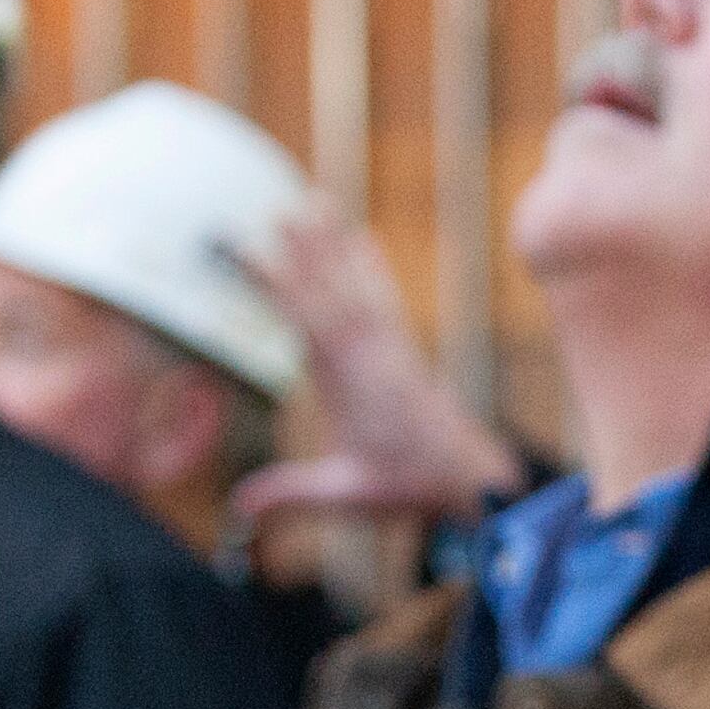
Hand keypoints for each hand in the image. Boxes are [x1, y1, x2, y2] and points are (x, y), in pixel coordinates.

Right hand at [233, 197, 522, 527]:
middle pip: (330, 289)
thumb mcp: (348, 494)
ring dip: (334, 243)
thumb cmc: (408, 484)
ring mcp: (389, 345)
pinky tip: (360, 238)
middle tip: (278, 207)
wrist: (470, 474)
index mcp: (351, 381)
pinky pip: (382, 295)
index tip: (248, 250)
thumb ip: (293, 496)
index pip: (306, 321)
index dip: (276, 283)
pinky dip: (369, 264)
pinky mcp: (402, 347)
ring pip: (356, 282)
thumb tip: (239, 507)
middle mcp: (370, 352)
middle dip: (304, 249)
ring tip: (314, 201)